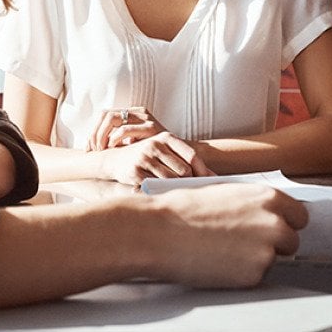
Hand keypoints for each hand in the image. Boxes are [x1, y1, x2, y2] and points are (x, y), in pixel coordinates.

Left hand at [88, 106, 166, 150]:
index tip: (89, 148)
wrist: (177, 156)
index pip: (105, 115)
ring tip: (101, 149)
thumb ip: (117, 140)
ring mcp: (145, 118)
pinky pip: (126, 129)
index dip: (93, 131)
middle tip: (93, 149)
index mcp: (132, 113)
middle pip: (105, 115)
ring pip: (112, 118)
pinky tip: (112, 147)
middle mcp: (138, 112)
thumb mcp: (131, 144)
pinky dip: (114, 138)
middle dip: (95, 133)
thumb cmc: (151, 152)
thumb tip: (92, 147)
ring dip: (102, 135)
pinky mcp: (151, 128)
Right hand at [98, 131, 212, 184]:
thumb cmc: (147, 157)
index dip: (203, 171)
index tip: (210, 183)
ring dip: (177, 189)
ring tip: (179, 194)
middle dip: (190, 182)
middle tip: (194, 192)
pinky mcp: (135, 171)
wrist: (115, 159)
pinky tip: (163, 194)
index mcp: (166, 137)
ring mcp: (144, 157)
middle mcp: (155, 145)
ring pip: (171, 180)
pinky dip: (162, 193)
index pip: (191, 155)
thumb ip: (187, 161)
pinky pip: (156, 187)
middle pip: (184, 170)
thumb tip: (215, 178)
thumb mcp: (165, 152)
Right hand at [151, 183, 308, 286]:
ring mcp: (266, 250)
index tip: (275, 227)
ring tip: (227, 250)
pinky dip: (242, 273)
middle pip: (292, 240)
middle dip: (274, 243)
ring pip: (275, 260)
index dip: (285, 222)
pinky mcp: (254, 274)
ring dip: (257, 258)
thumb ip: (253, 204)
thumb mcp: (227, 192)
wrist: (163, 233)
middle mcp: (274, 223)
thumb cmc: (185, 211)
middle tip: (246, 243)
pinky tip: (220, 262)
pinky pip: (257, 276)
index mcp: (268, 198)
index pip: (299, 215)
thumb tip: (264, 213)